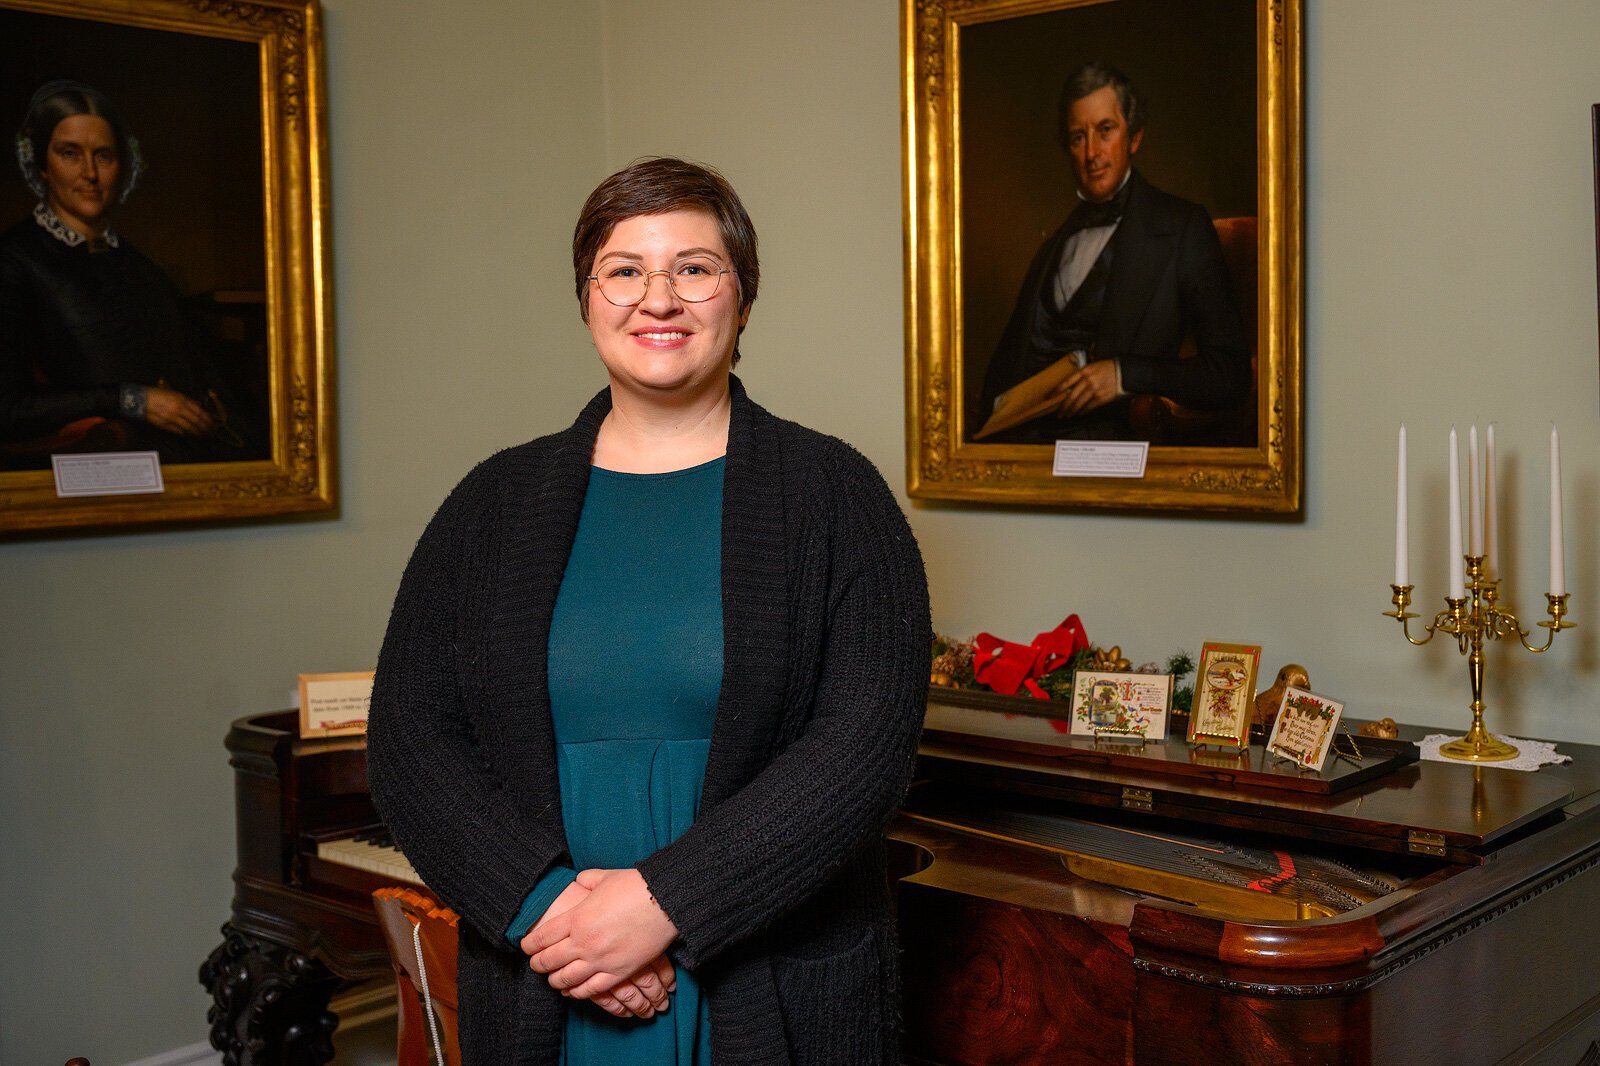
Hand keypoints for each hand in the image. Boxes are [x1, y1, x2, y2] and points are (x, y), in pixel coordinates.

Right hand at [144, 387, 215, 436]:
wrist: (141, 400)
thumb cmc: (158, 395)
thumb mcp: (175, 394)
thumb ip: (188, 401)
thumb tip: (199, 406)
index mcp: (182, 400)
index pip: (199, 411)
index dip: (208, 419)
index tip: (213, 424)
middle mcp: (178, 409)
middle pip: (196, 421)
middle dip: (206, 428)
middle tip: (212, 433)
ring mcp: (172, 418)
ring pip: (189, 428)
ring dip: (198, 433)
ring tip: (204, 436)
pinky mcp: (165, 425)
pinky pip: (179, 431)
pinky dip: (187, 434)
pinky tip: (192, 436)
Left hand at [525, 868, 678, 1002]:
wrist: (664, 902)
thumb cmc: (635, 886)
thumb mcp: (604, 877)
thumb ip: (586, 881)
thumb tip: (579, 882)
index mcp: (576, 918)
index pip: (542, 937)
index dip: (529, 944)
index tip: (526, 946)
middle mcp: (583, 942)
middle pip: (549, 961)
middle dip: (538, 964)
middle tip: (535, 964)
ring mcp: (599, 960)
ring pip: (566, 979)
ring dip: (555, 981)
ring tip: (552, 980)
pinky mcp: (617, 972)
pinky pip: (590, 990)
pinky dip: (577, 993)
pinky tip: (573, 992)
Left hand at [1049, 360, 1119, 418]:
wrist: (1122, 372)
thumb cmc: (1105, 368)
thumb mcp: (1091, 366)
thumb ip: (1080, 375)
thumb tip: (1068, 387)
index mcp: (1084, 372)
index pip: (1066, 382)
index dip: (1057, 390)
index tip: (1050, 397)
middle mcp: (1088, 381)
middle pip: (1071, 396)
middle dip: (1063, 406)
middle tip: (1059, 413)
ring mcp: (1095, 390)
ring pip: (1079, 403)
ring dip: (1072, 411)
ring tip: (1067, 415)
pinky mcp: (1101, 397)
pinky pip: (1089, 407)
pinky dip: (1083, 411)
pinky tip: (1079, 414)